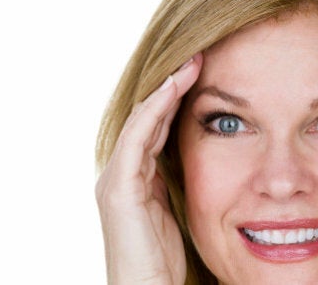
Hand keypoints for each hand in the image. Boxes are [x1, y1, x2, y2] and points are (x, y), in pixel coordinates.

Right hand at [95, 53, 201, 284]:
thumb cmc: (164, 259)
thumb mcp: (176, 209)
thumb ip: (178, 181)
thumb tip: (201, 158)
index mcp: (136, 177)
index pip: (156, 127)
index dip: (176, 99)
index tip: (202, 74)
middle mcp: (121, 172)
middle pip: (147, 117)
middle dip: (172, 86)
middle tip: (197, 57)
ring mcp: (116, 179)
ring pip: (141, 121)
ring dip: (166, 90)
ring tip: (190, 64)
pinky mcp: (119, 189)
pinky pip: (137, 139)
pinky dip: (155, 111)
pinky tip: (173, 90)